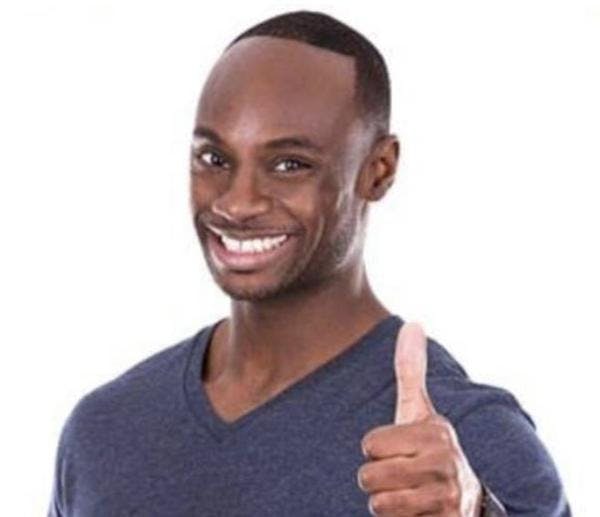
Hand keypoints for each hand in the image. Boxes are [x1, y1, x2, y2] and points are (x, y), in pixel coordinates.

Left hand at [357, 322, 482, 515]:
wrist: (463, 502)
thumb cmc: (428, 449)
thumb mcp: (418, 410)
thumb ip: (411, 369)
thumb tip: (413, 323)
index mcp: (434, 430)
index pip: (369, 444)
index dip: (376, 450)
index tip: (400, 450)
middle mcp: (445, 460)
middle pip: (369, 474)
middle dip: (378, 479)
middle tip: (403, 475)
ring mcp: (446, 495)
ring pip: (378, 502)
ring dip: (386, 502)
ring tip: (409, 493)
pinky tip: (417, 513)